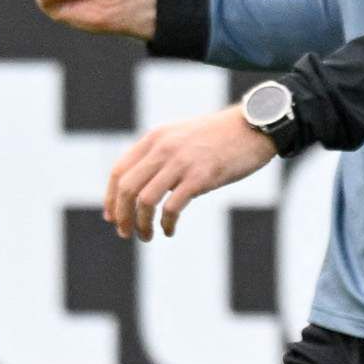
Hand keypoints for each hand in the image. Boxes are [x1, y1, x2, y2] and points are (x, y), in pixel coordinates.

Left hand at [104, 105, 277, 239]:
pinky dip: (165, 224)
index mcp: (155, 138)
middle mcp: (163, 148)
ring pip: (145, 200)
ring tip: (146, 236)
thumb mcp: (181, 137)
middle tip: (125, 233)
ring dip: (141, 224)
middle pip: (127, 188)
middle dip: (122, 215)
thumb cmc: (219, 137)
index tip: (112, 217)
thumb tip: (144, 189)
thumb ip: (161, 156)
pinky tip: (169, 230)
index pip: (119, 171)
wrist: (253, 127)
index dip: (111, 198)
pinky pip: (172, 207)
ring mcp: (181, 162)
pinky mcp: (201, 177)